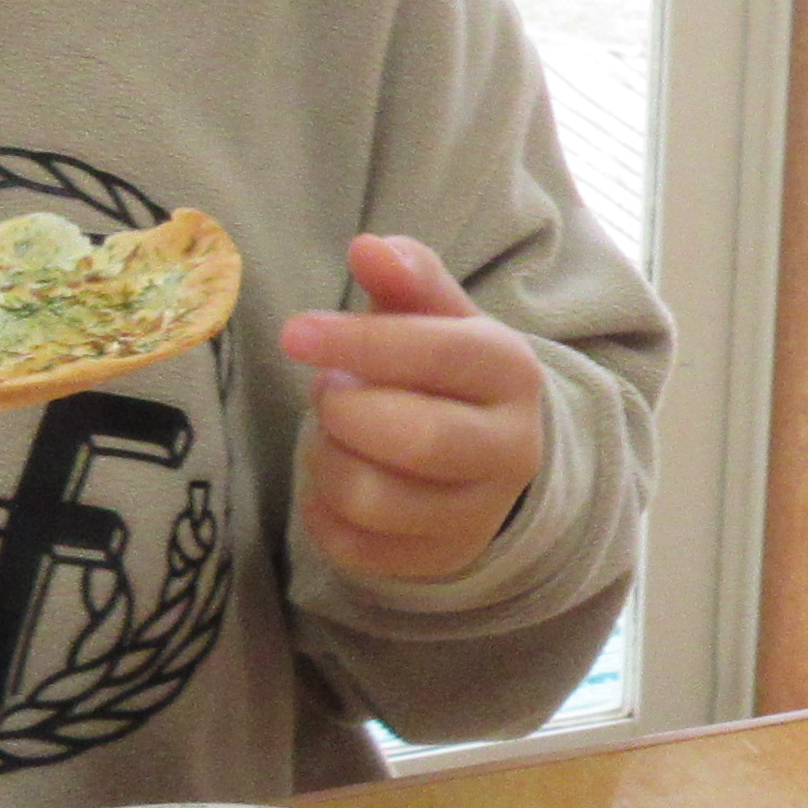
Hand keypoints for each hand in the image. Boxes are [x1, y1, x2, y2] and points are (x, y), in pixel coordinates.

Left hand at [275, 234, 546, 582]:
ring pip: (375, 500)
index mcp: (512, 372)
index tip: (295, 333)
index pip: (439, 355)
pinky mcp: (440, 560)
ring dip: (325, 460)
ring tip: (330, 434)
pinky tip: (331, 479)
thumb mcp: (439, 314)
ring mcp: (478, 514)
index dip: (361, 343)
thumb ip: (407, 276)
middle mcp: (511, 449)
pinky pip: (355, 549)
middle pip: (416, 439)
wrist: (493, 455)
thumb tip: (368, 247)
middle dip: (344, 411)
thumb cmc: (448, 371)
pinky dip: (321, 512)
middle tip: (327, 391)